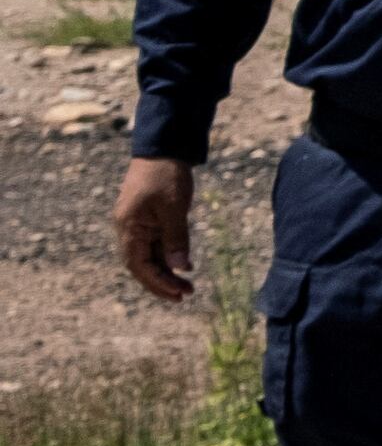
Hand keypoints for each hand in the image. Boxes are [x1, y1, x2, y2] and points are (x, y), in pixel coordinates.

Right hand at [113, 157, 194, 301]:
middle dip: (161, 282)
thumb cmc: (166, 176)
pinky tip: (184, 266)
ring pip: (148, 256)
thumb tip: (181, 269)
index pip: (138, 265)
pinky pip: (154, 245)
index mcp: (129, 227)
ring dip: (166, 272)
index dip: (157, 282)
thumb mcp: (174, 208)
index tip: (178, 293)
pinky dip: (167, 257)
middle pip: (141, 265)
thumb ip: (176, 239)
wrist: (163, 149)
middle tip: (186, 295)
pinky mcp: (147, 220)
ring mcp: (136, 224)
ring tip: (188, 286)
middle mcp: (128, 229)